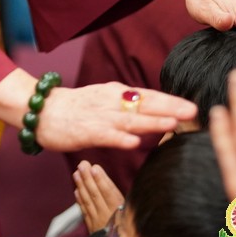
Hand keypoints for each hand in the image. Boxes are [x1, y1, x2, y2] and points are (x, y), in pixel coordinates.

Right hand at [35, 82, 196, 151]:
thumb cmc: (77, 108)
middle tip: (193, 111)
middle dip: (169, 107)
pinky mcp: (85, 131)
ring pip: (129, 119)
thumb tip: (158, 110)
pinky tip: (134, 142)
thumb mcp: (107, 101)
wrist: (41, 109)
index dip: (171, 101)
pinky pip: (105, 135)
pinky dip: (119, 138)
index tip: (193, 106)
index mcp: (117, 94)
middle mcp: (111, 102)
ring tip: (172, 123)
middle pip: (144, 104)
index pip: (149, 96)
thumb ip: (130, 106)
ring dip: (151, 121)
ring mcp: (99, 116)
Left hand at [73, 160, 124, 233]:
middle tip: (82, 164)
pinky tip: (76, 190)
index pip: (109, 193)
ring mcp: (98, 221)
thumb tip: (105, 176)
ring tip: (76, 173)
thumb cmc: (127, 224)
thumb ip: (116, 195)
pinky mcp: (92, 226)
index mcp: (119, 210)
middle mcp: (107, 215)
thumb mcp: (128, 210)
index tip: (95, 167)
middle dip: (88, 178)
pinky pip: (85, 211)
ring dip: (81, 186)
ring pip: (88, 201)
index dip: (101, 180)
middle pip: (96, 194)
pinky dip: (80, 200)